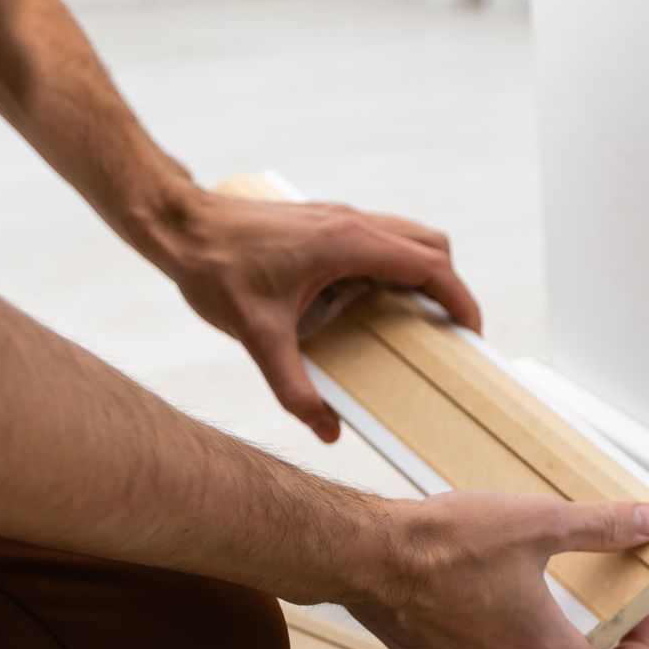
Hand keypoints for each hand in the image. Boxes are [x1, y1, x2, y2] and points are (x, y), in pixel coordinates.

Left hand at [150, 187, 482, 440]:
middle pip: (431, 245)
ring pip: (408, 235)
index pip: (430, 267)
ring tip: (417, 316)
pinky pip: (380, 237)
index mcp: (348, 244)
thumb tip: (327, 431)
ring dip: (423, 272)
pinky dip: (394, 264)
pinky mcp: (323, 220)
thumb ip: (294, 389)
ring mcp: (338, 217)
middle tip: (449, 328)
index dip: (460, 299)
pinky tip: (369, 298)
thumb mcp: (256, 338)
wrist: (178, 224)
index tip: (471, 331)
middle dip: (450, 286)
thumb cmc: (215, 269)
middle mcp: (351, 224)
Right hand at [349, 492, 648, 648]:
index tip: (637, 624)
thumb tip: (646, 522)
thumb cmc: (444, 544)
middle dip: (575, 623)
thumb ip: (601, 527)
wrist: (368, 555)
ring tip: (511, 577)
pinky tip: (467, 588)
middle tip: (572, 584)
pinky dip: (481, 626)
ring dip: (523, 623)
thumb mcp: (540, 523)